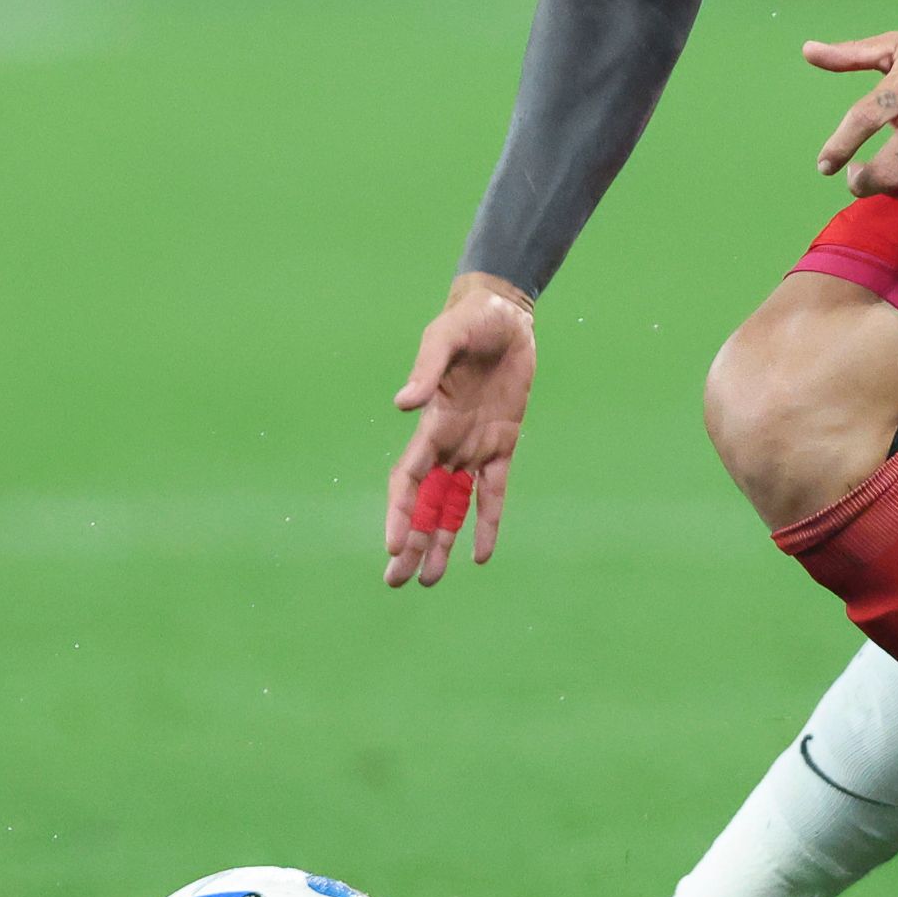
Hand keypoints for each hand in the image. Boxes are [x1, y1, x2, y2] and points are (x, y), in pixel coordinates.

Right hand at [385, 274, 535, 585]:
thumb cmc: (468, 322)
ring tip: (430, 580)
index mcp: (430, 424)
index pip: (408, 480)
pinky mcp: (504, 442)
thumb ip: (425, 370)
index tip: (392, 545)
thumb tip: (402, 405)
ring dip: (441, 541)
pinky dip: (487, 522)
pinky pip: (494, 491)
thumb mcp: (444, 340)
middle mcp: (448, 442)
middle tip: (398, 580)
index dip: (400, 513)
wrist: (503, 316)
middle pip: (426, 503)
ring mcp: (475, 445)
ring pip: (454, 505)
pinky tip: (480, 555)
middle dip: (411, 540)